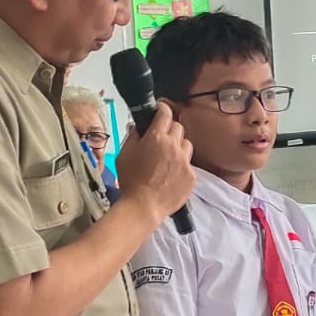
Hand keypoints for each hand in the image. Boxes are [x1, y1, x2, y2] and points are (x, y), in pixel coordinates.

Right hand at [113, 102, 194, 221]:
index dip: (162, 110)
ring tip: (167, 159)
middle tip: (160, 141)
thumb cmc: (131, 181)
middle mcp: (173, 145)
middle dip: (169, 131)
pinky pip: (189, 163)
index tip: (161, 111)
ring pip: (186, 144)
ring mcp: (185, 160)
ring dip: (178, 147)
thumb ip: (132, 136)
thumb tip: (137, 127)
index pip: (165, 113)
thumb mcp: (124, 154)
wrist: (144, 206)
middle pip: (178, 127)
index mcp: (156, 137)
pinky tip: (171, 174)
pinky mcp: (191, 175)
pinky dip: (182, 166)